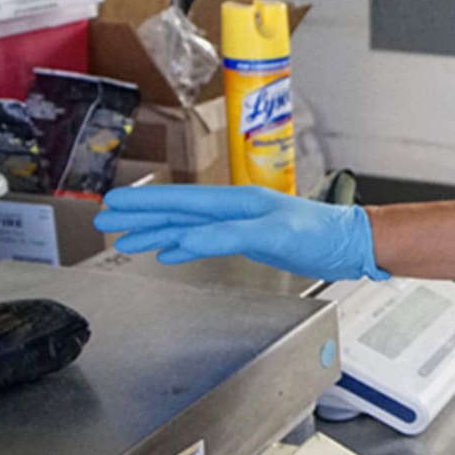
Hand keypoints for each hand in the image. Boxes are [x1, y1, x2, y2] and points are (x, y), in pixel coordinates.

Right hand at [94, 185, 388, 281]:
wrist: (350, 245)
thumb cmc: (320, 234)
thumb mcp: (273, 235)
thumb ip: (228, 236)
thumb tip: (184, 239)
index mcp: (237, 202)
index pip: (181, 201)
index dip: (145, 204)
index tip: (114, 203)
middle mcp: (235, 209)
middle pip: (177, 210)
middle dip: (140, 214)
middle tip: (104, 217)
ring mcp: (242, 224)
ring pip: (187, 226)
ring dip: (155, 232)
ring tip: (125, 238)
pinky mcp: (251, 241)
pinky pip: (205, 241)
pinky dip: (182, 246)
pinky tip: (167, 253)